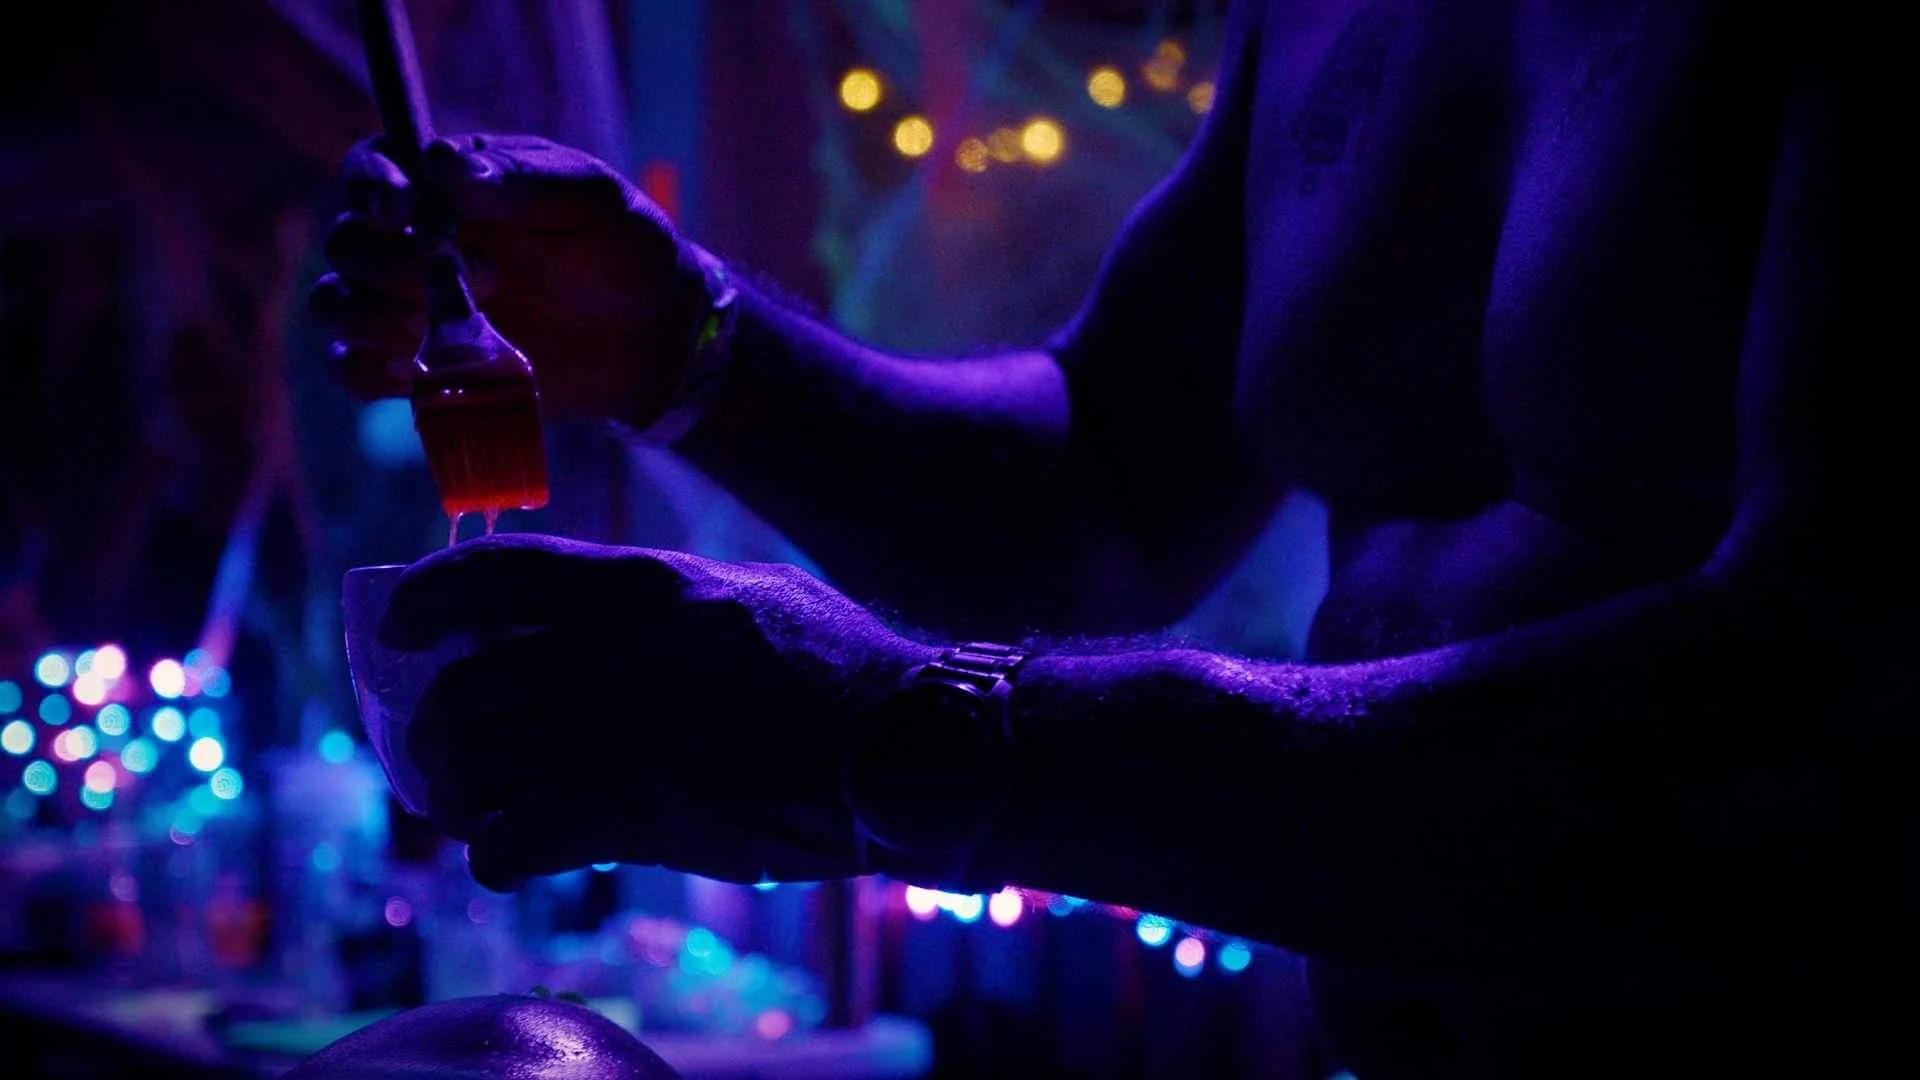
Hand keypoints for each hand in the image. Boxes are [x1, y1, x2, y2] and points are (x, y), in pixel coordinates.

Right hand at [310, 134, 704, 426]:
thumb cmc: (624, 249)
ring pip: (335, 305)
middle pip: (347, 243)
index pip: (371, 167)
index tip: (403, 209)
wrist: (653, 337)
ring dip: (370, 315)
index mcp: (447, 184)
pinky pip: (355, 372)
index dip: (370, 186)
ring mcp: (410, 307)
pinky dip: (371, 373)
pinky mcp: (420, 368)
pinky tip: (421, 371)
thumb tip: (441, 167)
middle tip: (489, 277)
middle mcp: (413, 240)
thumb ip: (523, 182)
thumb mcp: (592, 199)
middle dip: (394, 262)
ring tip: (444, 323)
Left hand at [378, 534, 938, 890]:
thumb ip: (665, 596)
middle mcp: (618, 652)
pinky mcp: (642, 816)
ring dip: (456, 796)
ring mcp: (624, 735)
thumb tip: (587, 605)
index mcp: (646, 586)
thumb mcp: (751, 593)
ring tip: (469, 809)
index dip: (428, 601)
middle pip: (467, 688)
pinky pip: (519, 838)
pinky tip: (507, 855)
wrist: (908, 747)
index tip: (396, 629)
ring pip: (479, 765)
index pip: (497, 577)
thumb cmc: (840, 668)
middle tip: (435, 755)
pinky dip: (496, 852)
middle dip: (430, 730)